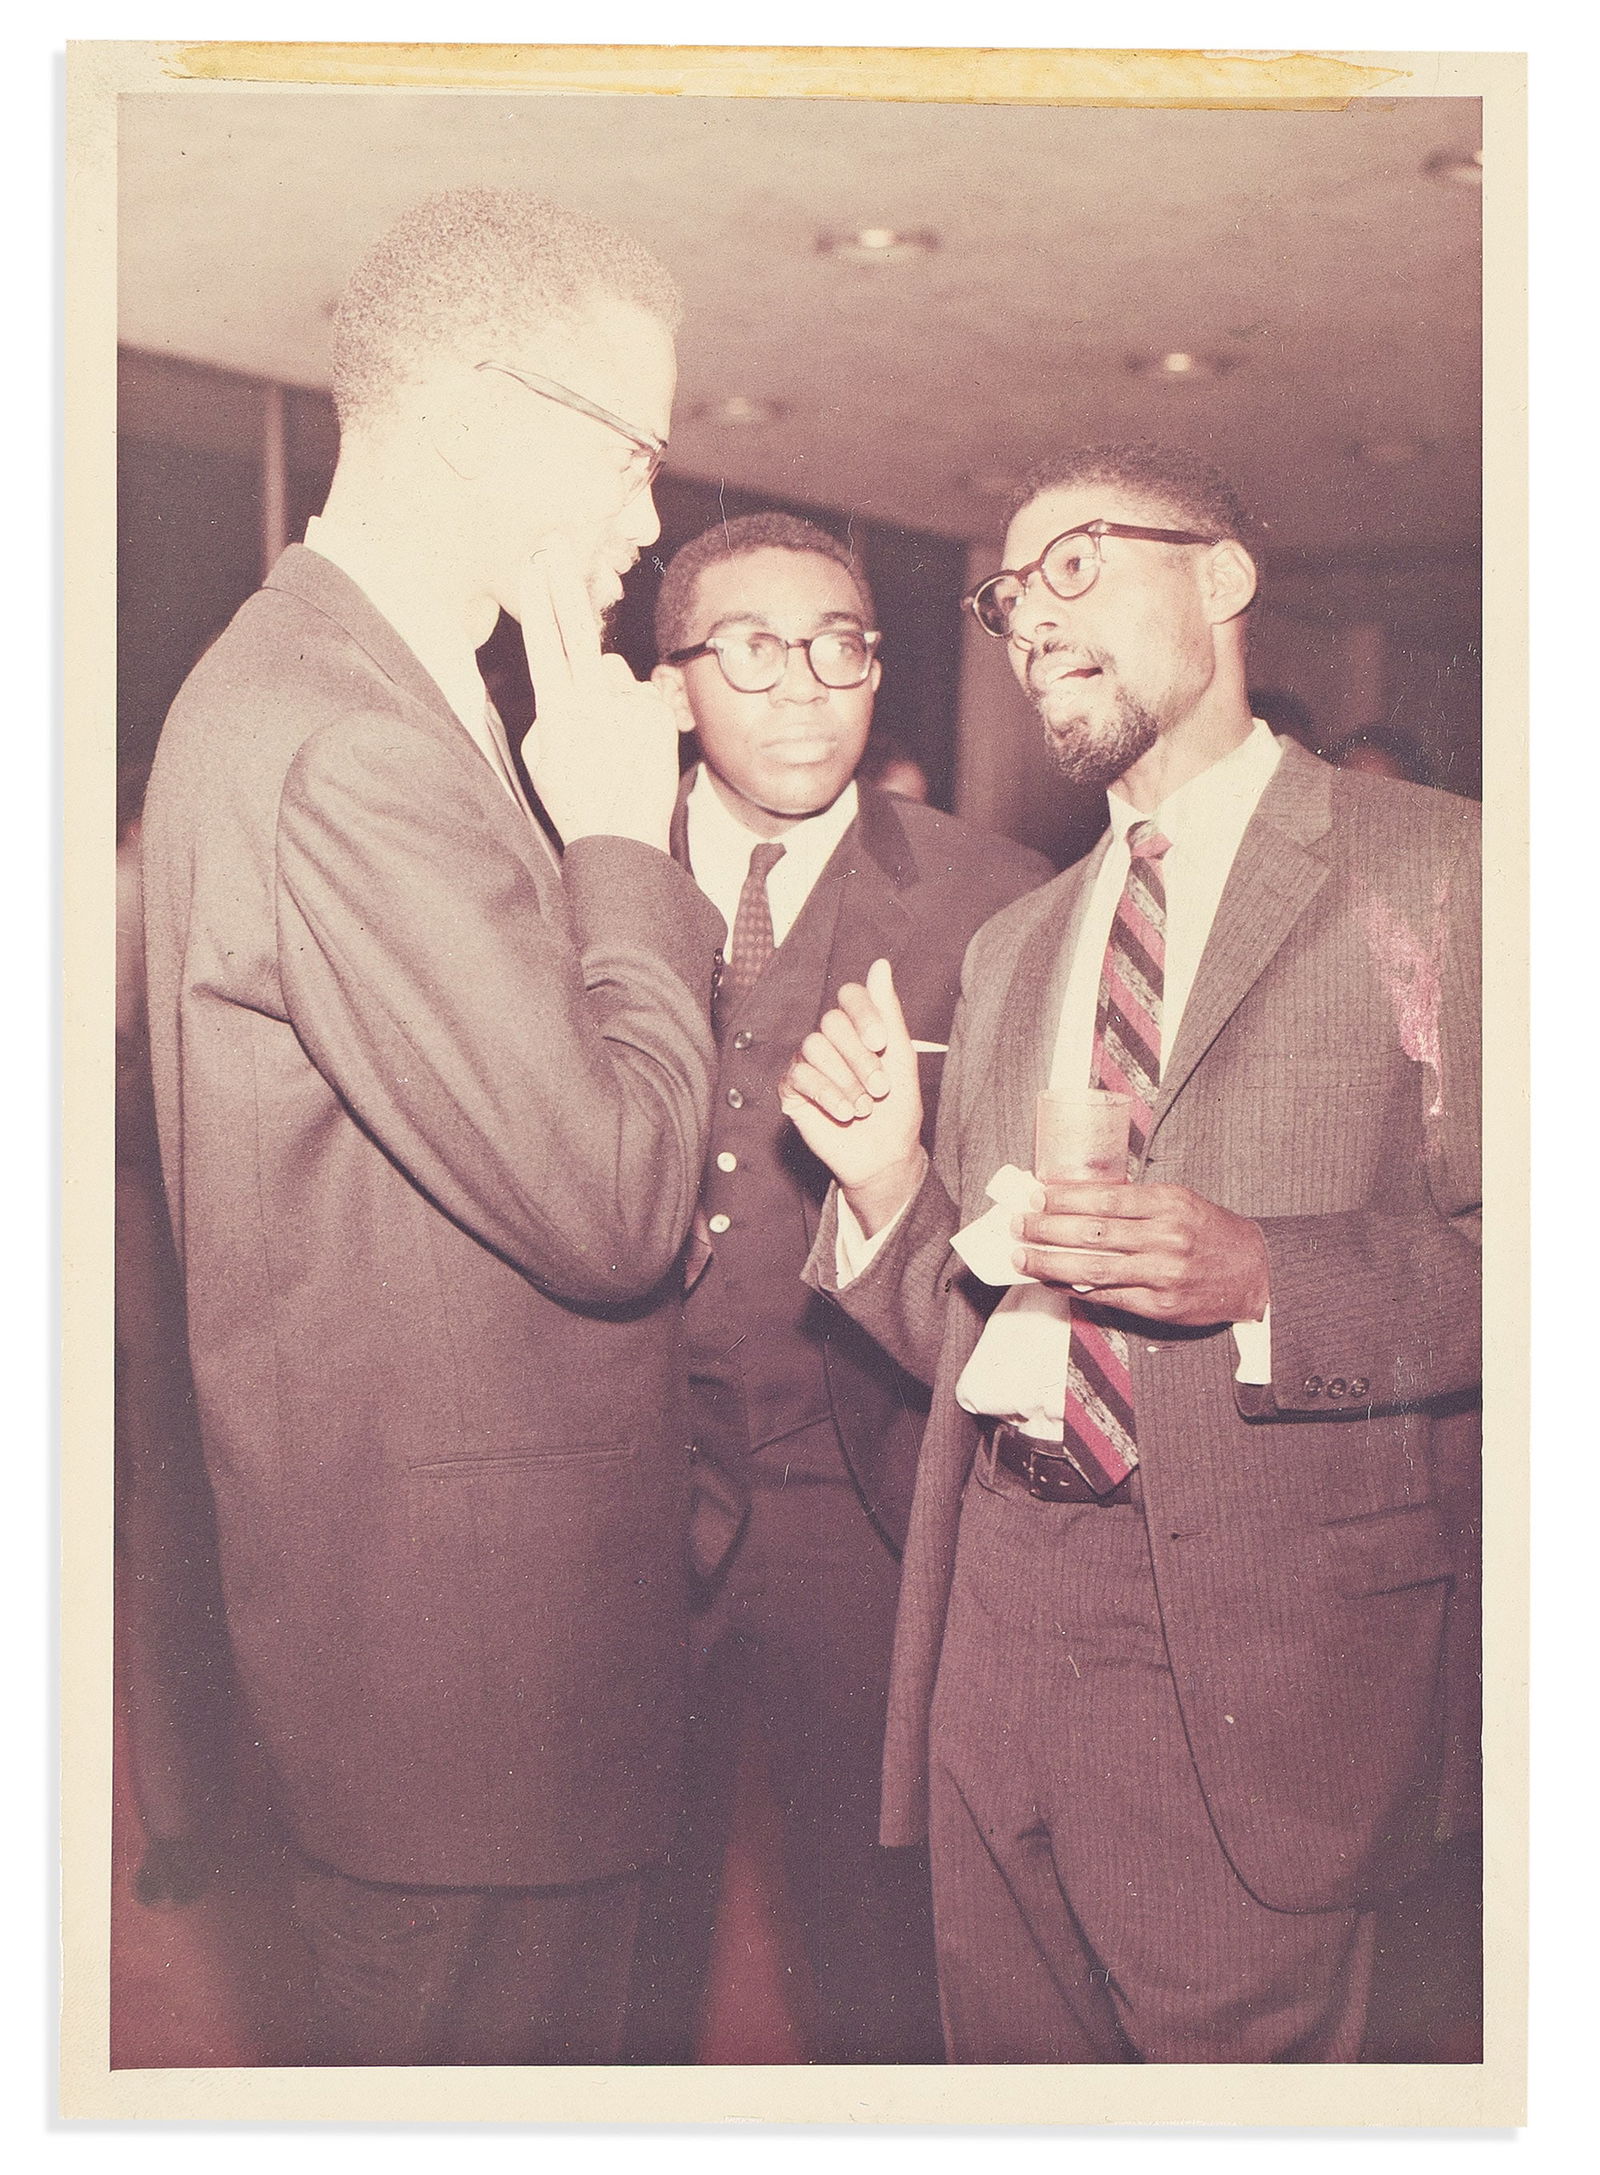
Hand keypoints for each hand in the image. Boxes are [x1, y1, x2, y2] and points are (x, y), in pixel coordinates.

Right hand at [516, 540, 679, 850]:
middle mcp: (593, 703)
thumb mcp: (540, 757)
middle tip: (555, 544)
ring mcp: (629, 706)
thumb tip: (570, 677)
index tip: (532, 567)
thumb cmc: (576, 799)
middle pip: (578, 630)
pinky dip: (637, 714)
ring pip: (613, 672)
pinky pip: (642, 694)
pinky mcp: (658, 713)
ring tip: (609, 741)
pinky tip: (632, 747)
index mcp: (556, 713)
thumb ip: (551, 708)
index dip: (538, 603)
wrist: (622, 836)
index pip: (545, 645)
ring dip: (609, 693)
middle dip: (563, 584)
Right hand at [778, 958, 926, 1234]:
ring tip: (863, 1108)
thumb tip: (880, 964)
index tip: (880, 1043)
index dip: (863, 1013)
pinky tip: (844, 1113)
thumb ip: (889, 1012)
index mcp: (858, 1028)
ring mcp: (809, 1064)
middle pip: (831, 1023)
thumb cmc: (897, 1107)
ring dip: (845, 1080)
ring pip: (814, 1048)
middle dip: (859, 1057)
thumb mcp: (901, 1057)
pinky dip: (826, 1094)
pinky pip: (799, 1076)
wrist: (885, 1155)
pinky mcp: (793, 1090)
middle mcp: (830, 1041)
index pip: (849, 996)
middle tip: (879, 1088)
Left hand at [1011, 1180, 1270, 1326]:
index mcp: (1168, 1203)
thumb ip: (1134, 1202)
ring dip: (1050, 1262)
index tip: (1034, 1195)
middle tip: (1018, 1223)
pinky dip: (1074, 1288)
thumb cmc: (1209, 1232)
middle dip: (1047, 1228)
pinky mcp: (1160, 1306)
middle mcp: (1165, 1237)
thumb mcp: (1178, 1202)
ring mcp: (1162, 1274)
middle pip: (1093, 1232)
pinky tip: (1052, 1280)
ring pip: (1093, 1267)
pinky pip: (1107, 1296)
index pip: (1104, 1197)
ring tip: (1022, 1255)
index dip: (1064, 1198)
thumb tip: (1074, 1202)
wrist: (1255, 1272)